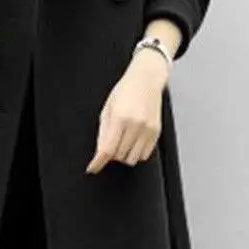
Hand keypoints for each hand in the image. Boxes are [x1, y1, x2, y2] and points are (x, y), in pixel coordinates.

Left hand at [87, 51, 168, 174]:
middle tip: (110, 145)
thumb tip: (99, 153)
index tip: (93, 168)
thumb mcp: (107, 109)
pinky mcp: (156, 132)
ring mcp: (148, 129)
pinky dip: (136, 153)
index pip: (107, 149)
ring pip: (133, 158)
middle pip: (119, 156)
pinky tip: (133, 142)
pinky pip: (145, 155)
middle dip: (111, 155)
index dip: (98, 162)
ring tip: (122, 143)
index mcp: (120, 117)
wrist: (146, 80)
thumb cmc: (125, 90)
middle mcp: (136, 125)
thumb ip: (103, 133)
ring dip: (124, 156)